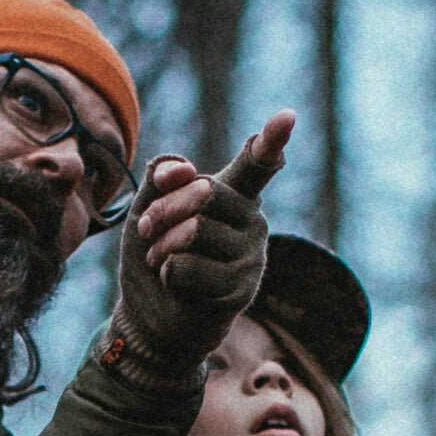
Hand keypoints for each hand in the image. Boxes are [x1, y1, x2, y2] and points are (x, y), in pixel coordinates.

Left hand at [100, 110, 294, 390]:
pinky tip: (178, 286)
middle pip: (203, 191)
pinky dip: (167, 277)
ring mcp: (251, 254)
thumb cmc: (155, 256)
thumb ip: (162, 182)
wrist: (152, 318)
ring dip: (161, 248)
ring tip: (160, 260)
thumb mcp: (148, 210)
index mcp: (233, 193)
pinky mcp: (241, 288)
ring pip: (194, 231)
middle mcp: (251, 218)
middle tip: (149, 231)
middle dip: (163, 210)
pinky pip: (187, 268)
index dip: (270, 140)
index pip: (256, 163)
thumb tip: (181, 168)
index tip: (287, 117)